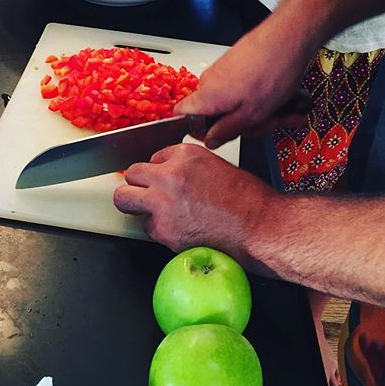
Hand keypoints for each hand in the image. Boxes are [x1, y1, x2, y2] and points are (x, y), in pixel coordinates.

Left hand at [113, 143, 277, 272]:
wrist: (261, 227)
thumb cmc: (249, 200)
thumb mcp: (217, 167)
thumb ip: (188, 168)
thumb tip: (172, 176)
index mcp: (185, 155)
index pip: (154, 157)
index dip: (160, 171)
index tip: (164, 181)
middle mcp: (170, 174)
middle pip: (131, 173)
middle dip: (138, 184)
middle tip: (146, 194)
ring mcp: (163, 202)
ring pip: (124, 198)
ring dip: (134, 204)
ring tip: (148, 210)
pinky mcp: (163, 229)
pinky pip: (146, 227)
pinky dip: (157, 231)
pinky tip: (176, 230)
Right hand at [174, 13, 311, 148]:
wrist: (287, 38)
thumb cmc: (271, 70)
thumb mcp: (252, 114)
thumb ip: (227, 131)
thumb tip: (211, 141)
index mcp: (206, 96)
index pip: (181, 116)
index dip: (197, 131)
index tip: (219, 136)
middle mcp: (209, 82)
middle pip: (215, 115)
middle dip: (242, 124)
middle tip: (264, 122)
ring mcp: (222, 72)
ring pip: (233, 104)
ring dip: (257, 112)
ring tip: (279, 110)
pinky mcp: (235, 66)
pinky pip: (242, 90)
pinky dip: (260, 98)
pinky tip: (279, 99)